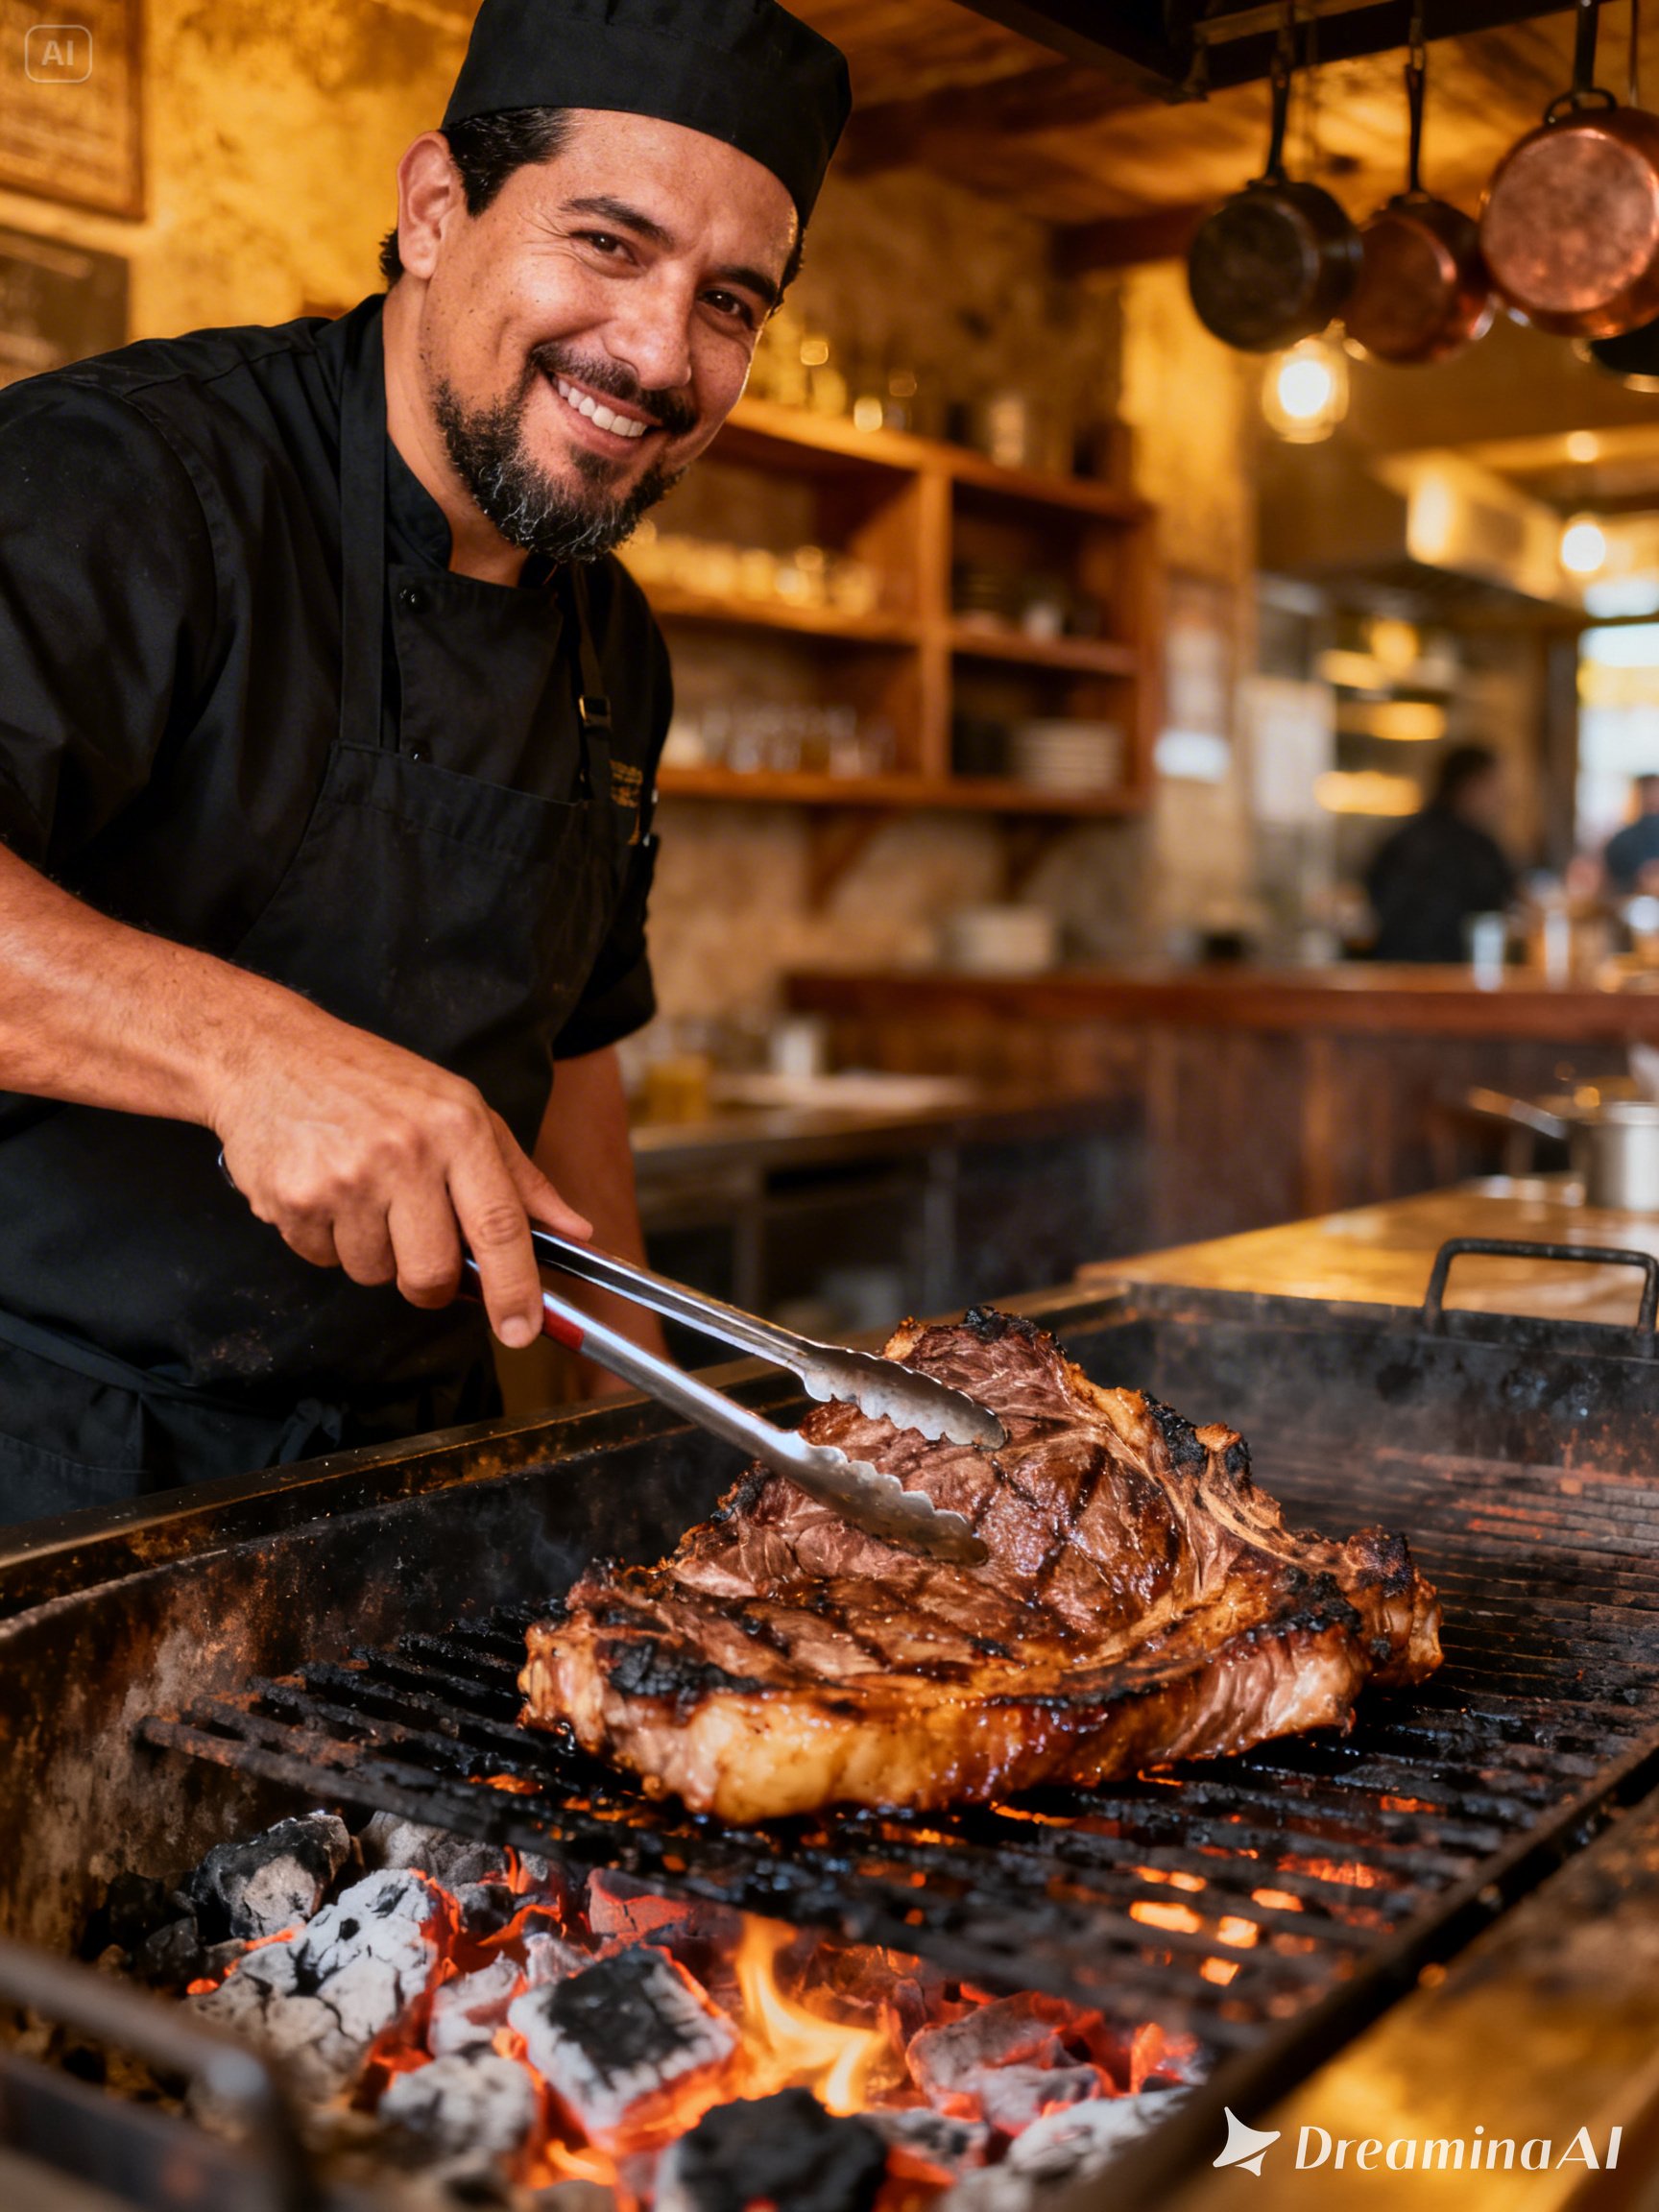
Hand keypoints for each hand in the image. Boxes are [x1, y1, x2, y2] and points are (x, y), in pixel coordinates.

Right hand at [212, 1001, 589, 1347]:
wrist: (269, 1055)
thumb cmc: (374, 1082)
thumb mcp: (461, 1109)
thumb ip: (520, 1178)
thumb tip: (574, 1231)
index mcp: (457, 1128)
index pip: (499, 1226)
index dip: (515, 1288)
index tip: (521, 1329)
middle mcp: (405, 1153)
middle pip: (434, 1272)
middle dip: (432, 1282)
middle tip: (419, 1247)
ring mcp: (345, 1178)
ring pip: (375, 1274)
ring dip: (374, 1253)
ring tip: (361, 1193)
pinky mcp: (293, 1199)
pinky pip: (324, 1261)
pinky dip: (328, 1240)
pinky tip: (325, 1190)